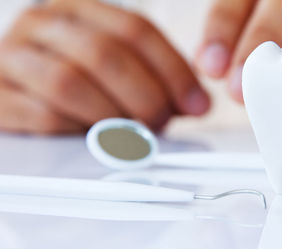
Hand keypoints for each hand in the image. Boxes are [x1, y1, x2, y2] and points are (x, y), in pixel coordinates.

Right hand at [0, 0, 209, 133]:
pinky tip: (93, 138)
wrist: (16, 86)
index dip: (174, 71)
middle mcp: (45, 23)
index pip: (136, 30)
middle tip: (160, 123)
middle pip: (104, 53)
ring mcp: (14, 56)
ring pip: (69, 82)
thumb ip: (155, 79)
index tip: (197, 106)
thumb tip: (197, 103)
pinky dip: (77, 131)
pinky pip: (41, 115)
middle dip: (144, 96)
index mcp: (81, 9)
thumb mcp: (118, 68)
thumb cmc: (78, 80)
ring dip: (111, 116)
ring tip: (131, 136)